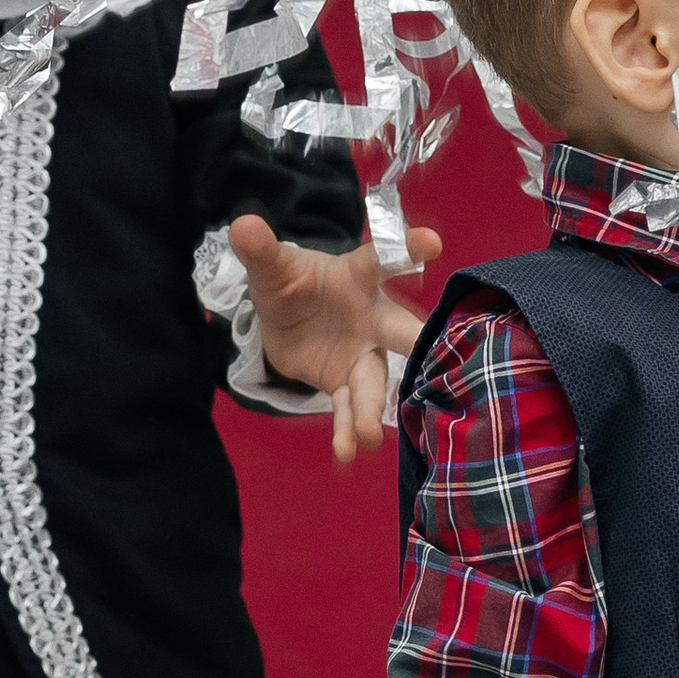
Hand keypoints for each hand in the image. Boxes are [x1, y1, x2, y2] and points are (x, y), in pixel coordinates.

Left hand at [227, 210, 441, 462]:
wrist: (283, 318)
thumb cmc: (292, 282)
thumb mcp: (272, 266)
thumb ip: (261, 249)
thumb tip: (241, 226)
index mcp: (358, 276)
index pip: (383, 258)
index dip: (406, 248)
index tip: (431, 243)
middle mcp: (373, 316)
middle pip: (402, 331)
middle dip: (418, 347)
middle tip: (436, 361)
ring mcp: (364, 353)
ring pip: (376, 381)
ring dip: (374, 408)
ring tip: (369, 435)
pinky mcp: (347, 382)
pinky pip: (352, 407)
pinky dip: (349, 429)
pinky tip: (346, 451)